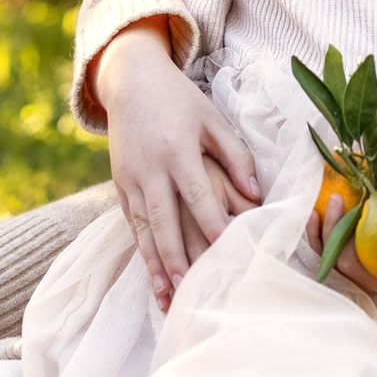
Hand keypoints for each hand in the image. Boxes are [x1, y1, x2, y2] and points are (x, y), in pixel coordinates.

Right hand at [95, 18, 260, 301]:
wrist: (131, 82)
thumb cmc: (182, 102)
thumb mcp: (212, 119)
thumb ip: (236, 156)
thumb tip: (256, 195)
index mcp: (177, 149)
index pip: (197, 193)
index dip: (212, 222)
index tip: (226, 250)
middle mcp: (150, 167)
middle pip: (163, 219)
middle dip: (175, 256)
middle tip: (188, 289)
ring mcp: (130, 178)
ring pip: (142, 228)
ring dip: (154, 263)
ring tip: (165, 294)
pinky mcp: (120, 184)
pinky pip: (131, 223)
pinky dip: (141, 250)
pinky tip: (151, 274)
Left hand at [306, 195, 376, 294]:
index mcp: (369, 278)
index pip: (350, 263)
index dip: (343, 244)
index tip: (352, 215)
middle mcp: (350, 274)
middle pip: (330, 252)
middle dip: (330, 227)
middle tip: (338, 199)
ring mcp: (340, 264)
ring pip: (321, 246)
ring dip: (318, 226)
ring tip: (324, 199)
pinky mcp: (335, 252)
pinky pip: (320, 241)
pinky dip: (315, 227)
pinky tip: (314, 208)